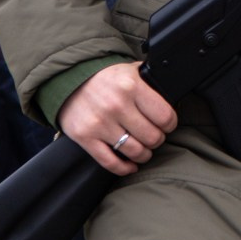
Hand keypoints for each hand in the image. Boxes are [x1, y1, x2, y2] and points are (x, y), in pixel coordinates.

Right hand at [57, 63, 178, 176]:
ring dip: (143, 154)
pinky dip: (124, 168)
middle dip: (157, 140)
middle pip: (152, 137)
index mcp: (131, 86)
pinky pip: (111, 163)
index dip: (170, 124)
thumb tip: (172, 95)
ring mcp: (100, 123)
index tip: (167, 125)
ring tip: (143, 149)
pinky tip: (131, 165)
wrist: (68, 79)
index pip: (165, 116)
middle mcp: (116, 105)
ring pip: (135, 152)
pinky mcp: (85, 137)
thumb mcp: (130, 71)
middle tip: (153, 136)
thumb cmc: (105, 77)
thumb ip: (150, 83)